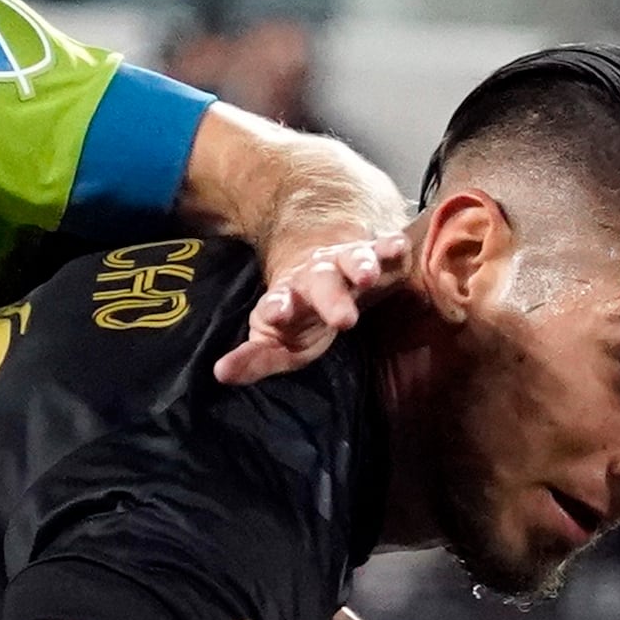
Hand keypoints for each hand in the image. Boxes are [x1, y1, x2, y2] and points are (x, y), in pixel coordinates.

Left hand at [216, 228, 405, 387]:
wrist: (322, 265)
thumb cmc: (301, 316)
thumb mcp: (278, 341)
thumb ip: (254, 359)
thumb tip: (221, 374)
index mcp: (289, 298)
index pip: (280, 304)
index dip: (277, 308)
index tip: (277, 314)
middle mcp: (315, 277)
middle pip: (321, 284)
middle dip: (330, 298)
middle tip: (344, 319)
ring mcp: (344, 263)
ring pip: (351, 260)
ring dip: (360, 266)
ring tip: (368, 276)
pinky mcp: (372, 254)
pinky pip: (382, 248)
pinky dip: (389, 246)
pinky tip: (399, 245)